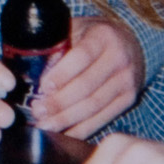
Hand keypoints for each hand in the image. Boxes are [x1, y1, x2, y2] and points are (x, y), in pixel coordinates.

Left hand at [31, 16, 143, 138]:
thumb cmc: (93, 37)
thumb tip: (34, 73)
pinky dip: (81, 129)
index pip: (82, 56)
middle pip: (87, 86)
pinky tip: (63, 133)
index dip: (62, 74)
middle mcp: (119, 58)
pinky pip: (102, 118)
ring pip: (94, 106)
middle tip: (37, 111)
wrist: (129, 43)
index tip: (43, 87)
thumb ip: (58, 47)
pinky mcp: (128, 99)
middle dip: (59, 102)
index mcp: (103, 36)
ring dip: (66, 119)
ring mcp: (126, 81)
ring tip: (45, 124)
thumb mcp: (76, 30)